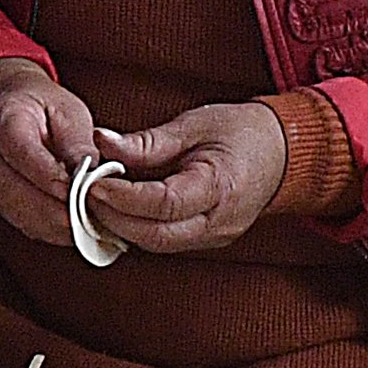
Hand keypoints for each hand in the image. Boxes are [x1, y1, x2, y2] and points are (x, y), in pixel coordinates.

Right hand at [0, 58, 99, 250]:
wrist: (7, 110)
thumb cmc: (42, 107)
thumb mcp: (66, 110)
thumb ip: (77, 142)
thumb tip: (91, 177)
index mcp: (3, 123)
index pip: (25, 156)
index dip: (57, 180)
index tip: (88, 192)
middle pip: (20, 195)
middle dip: (62, 211)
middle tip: (97, 216)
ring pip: (23, 216)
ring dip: (59, 226)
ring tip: (93, 224)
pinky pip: (25, 225)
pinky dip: (53, 231)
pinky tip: (78, 227)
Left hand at [80, 101, 288, 255]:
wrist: (283, 153)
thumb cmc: (241, 131)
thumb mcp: (194, 124)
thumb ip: (147, 142)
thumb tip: (101, 142)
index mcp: (220, 186)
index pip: (163, 204)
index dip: (122, 197)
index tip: (93, 181)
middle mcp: (219, 221)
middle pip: (155, 235)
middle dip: (113, 217)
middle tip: (84, 193)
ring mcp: (215, 236)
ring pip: (156, 243)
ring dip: (122, 225)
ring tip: (97, 198)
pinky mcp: (208, 240)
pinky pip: (165, 241)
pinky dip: (138, 227)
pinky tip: (120, 207)